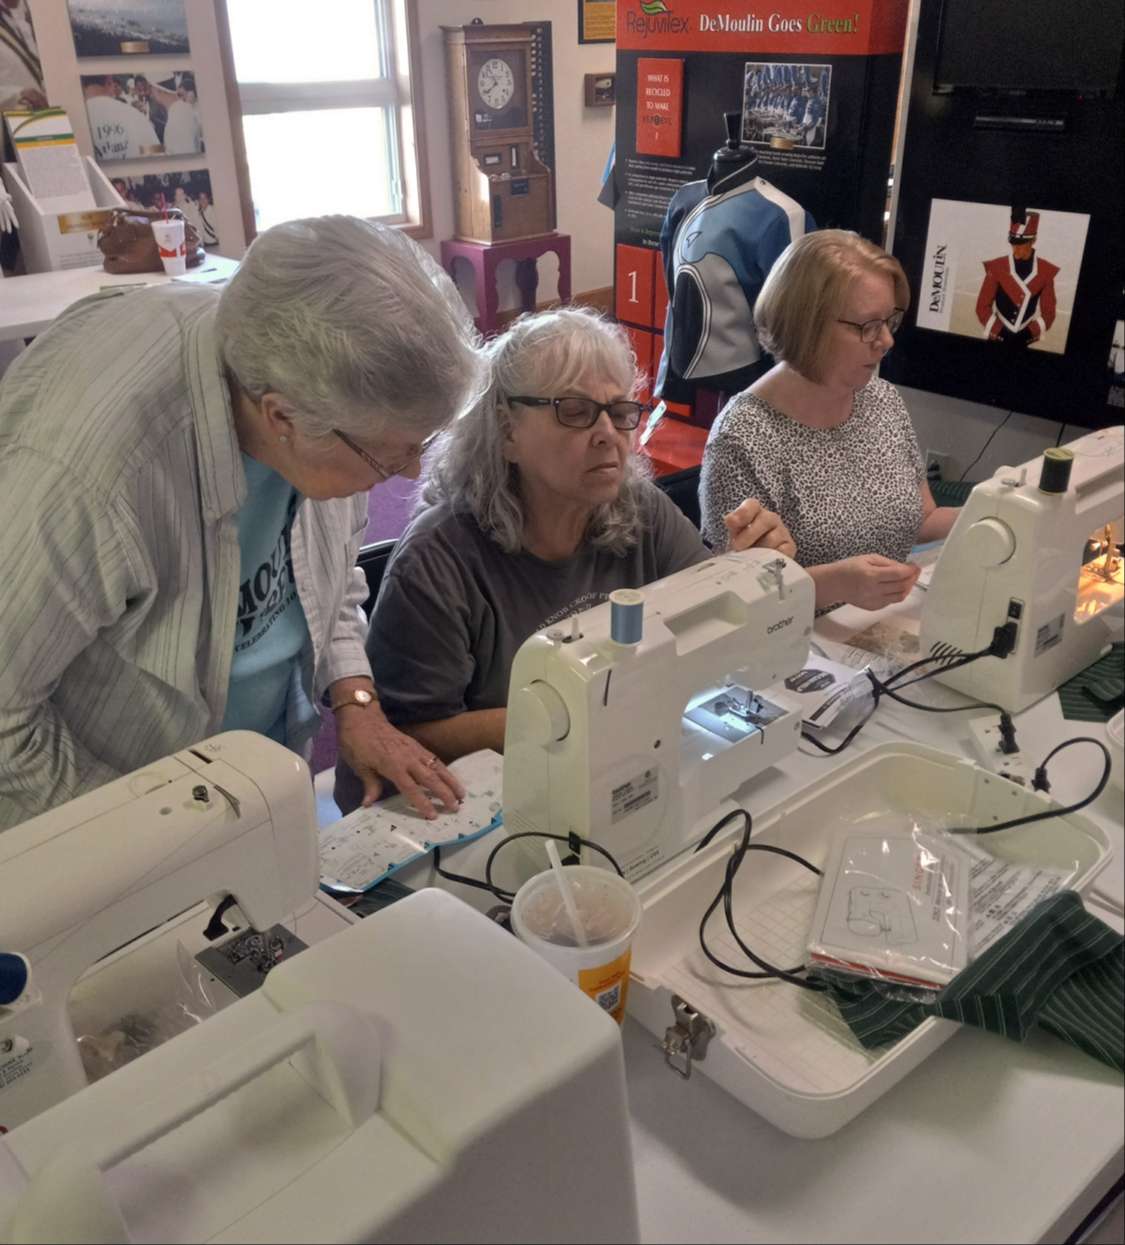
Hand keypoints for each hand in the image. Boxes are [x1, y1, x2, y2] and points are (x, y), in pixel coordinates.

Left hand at [335, 705, 464, 818]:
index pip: (411, 788)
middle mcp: (407, 758)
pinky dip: (444, 769)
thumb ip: (369, 784)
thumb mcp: (359, 765)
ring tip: (462, 793)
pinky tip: (449, 777)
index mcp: (392, 765)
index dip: (422, 802)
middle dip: (444, 793)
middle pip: (430, 778)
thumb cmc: (356, 742)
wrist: (361, 717)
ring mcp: (414, 750)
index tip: (433, 815)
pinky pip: (433, 758)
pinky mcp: (415, 744)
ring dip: (450, 780)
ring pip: (437, 766)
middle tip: (456, 807)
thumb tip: (368, 804)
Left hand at [723, 498, 796, 557]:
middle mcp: (770, 519)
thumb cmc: (742, 547)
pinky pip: (783, 551)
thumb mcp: (733, 535)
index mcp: (754, 512)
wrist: (754, 564)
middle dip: (749, 534)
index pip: (752, 505)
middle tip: (736, 547)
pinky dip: (771, 558)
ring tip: (749, 559)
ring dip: (759, 549)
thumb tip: (730, 519)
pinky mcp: (789, 547)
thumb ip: (732, 525)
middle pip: (764, 520)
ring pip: (772, 538)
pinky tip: (762, 564)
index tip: (731, 522)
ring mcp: (781, 532)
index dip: (743, 512)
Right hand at [829, 555, 920, 609]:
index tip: (915, 566)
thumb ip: (887, 563)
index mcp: (871, 575)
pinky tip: (896, 587)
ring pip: (900, 597)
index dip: (911, 570)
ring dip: (908, 588)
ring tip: (908, 580)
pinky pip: (891, 602)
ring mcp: (873, 601)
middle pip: (902, 586)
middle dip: (912, 578)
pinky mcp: (873, 607)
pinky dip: (897, 594)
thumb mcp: (868, 558)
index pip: (898, 574)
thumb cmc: (848, 568)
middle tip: (915, 572)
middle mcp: (873, 590)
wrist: (833, 584)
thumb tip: (904, 567)